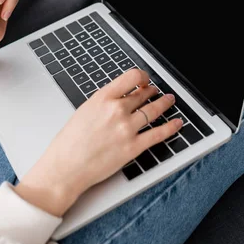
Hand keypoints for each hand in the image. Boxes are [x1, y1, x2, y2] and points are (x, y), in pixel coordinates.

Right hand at [16, 68, 182, 216]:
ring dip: (164, 104)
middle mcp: (117, 110)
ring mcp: (126, 128)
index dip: (142, 76)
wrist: (66, 167)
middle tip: (155, 91)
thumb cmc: (70, 142)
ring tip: (169, 100)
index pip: (131, 77)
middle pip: (143, 94)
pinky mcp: (133, 147)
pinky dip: (171, 127)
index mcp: (102, 98)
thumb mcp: (85, 110)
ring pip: (154, 110)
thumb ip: (104, 102)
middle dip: (152, 92)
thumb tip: (121, 97)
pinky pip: (158, 134)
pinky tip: (177, 123)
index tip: (144, 80)